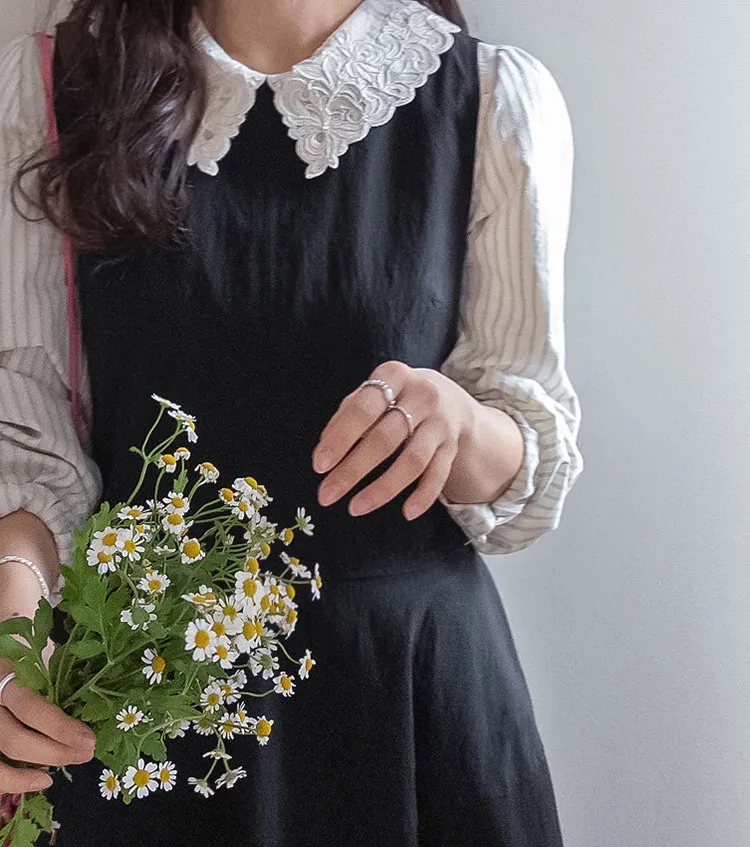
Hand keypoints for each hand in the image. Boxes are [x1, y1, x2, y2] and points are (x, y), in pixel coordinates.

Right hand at [0, 654, 95, 794]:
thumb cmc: (11, 670)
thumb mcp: (24, 665)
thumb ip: (43, 682)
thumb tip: (83, 704)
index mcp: (2, 678)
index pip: (30, 708)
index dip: (60, 727)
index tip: (88, 737)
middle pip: (17, 739)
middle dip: (57, 751)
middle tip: (87, 752)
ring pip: (5, 755)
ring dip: (42, 765)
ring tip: (72, 762)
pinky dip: (16, 782)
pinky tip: (42, 781)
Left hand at [312, 360, 474, 520]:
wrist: (449, 398)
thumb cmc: (395, 398)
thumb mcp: (374, 393)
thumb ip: (348, 415)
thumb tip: (324, 451)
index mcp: (394, 376)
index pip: (363, 409)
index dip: (340, 438)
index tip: (319, 466)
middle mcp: (422, 395)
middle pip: (385, 438)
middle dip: (353, 470)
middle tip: (327, 494)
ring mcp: (441, 422)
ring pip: (413, 461)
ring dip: (382, 489)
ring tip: (355, 508)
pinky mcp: (452, 446)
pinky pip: (438, 475)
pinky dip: (423, 496)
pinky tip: (406, 513)